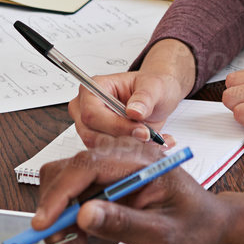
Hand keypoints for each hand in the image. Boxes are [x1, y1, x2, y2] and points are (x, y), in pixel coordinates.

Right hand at [32, 137, 231, 243]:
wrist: (208, 227)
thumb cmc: (194, 227)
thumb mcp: (163, 235)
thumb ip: (124, 224)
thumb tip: (85, 215)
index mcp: (141, 161)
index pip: (87, 165)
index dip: (60, 194)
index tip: (45, 224)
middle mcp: (123, 158)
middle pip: (67, 172)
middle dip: (55, 212)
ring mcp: (113, 170)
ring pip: (65, 187)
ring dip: (62, 222)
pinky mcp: (107, 185)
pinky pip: (75, 200)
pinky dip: (73, 226)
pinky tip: (94, 242)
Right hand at [69, 39, 194, 144]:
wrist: (157, 98)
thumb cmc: (151, 87)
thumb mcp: (154, 86)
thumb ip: (145, 98)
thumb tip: (134, 112)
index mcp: (93, 89)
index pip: (92, 114)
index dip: (116, 126)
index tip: (143, 132)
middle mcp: (85, 109)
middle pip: (91, 135)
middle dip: (123, 141)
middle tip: (150, 139)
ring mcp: (90, 128)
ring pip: (100, 149)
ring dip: (130, 150)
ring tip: (154, 141)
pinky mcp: (100, 144)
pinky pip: (110, 156)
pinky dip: (133, 155)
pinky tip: (152, 145)